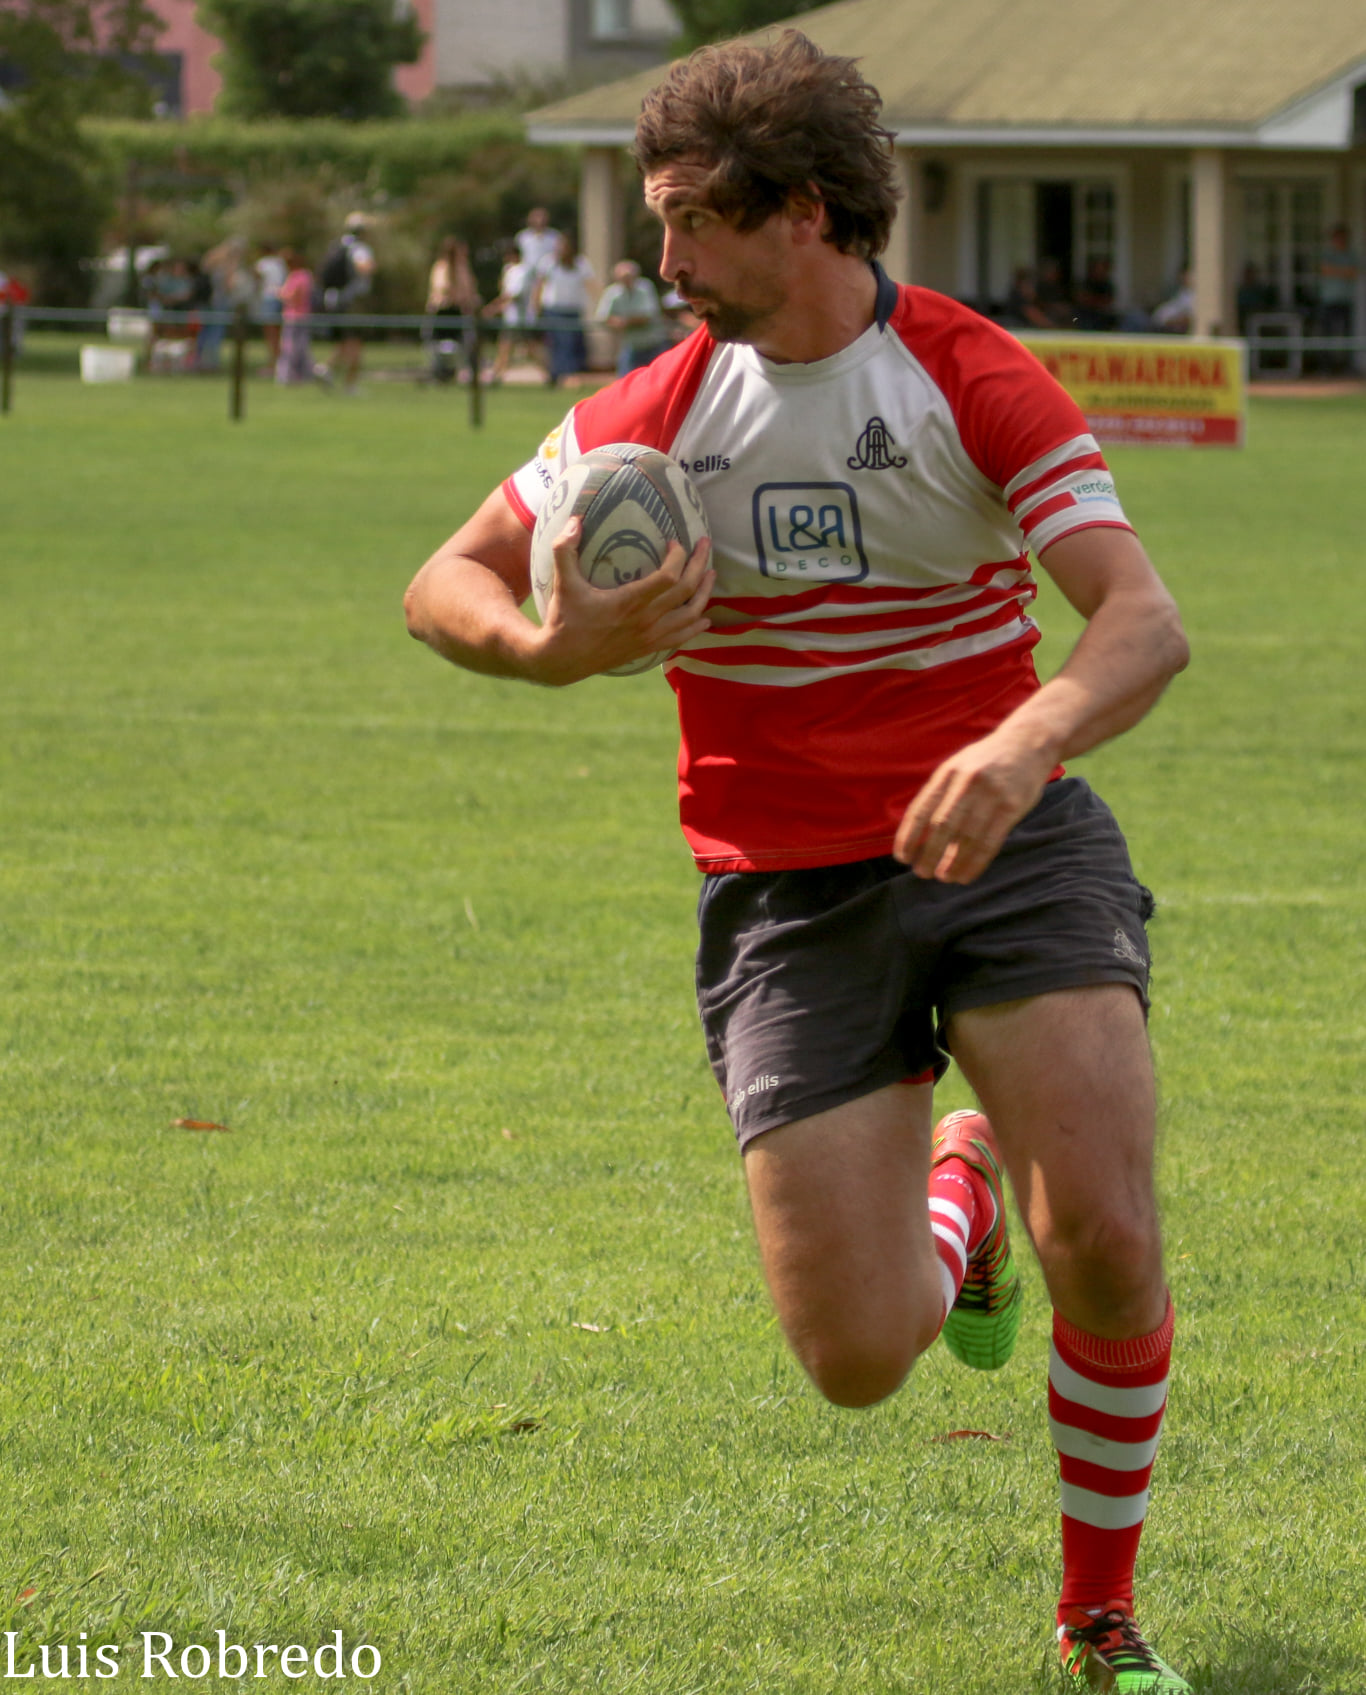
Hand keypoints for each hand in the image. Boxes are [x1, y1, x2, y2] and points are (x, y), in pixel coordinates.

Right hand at [527, 518, 713, 684]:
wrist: (563, 661)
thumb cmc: (564, 619)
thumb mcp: (562, 583)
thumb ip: (564, 549)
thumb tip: (574, 520)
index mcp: (629, 602)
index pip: (668, 577)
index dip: (678, 557)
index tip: (673, 542)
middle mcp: (645, 620)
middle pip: (687, 591)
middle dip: (699, 565)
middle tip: (704, 544)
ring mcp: (650, 637)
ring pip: (690, 615)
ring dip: (705, 594)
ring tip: (711, 575)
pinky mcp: (648, 649)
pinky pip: (682, 638)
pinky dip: (696, 626)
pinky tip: (704, 619)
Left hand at [892, 727, 1056, 883]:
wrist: (1028, 742)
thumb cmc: (986, 760)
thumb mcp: (957, 766)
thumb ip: (939, 794)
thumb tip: (918, 834)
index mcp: (947, 773)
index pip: (921, 810)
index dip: (909, 836)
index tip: (902, 858)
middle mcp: (966, 783)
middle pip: (942, 826)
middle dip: (929, 854)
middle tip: (922, 873)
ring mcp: (990, 795)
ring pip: (967, 838)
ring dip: (953, 863)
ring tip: (944, 878)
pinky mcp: (1012, 807)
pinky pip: (990, 842)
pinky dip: (976, 863)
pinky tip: (966, 876)